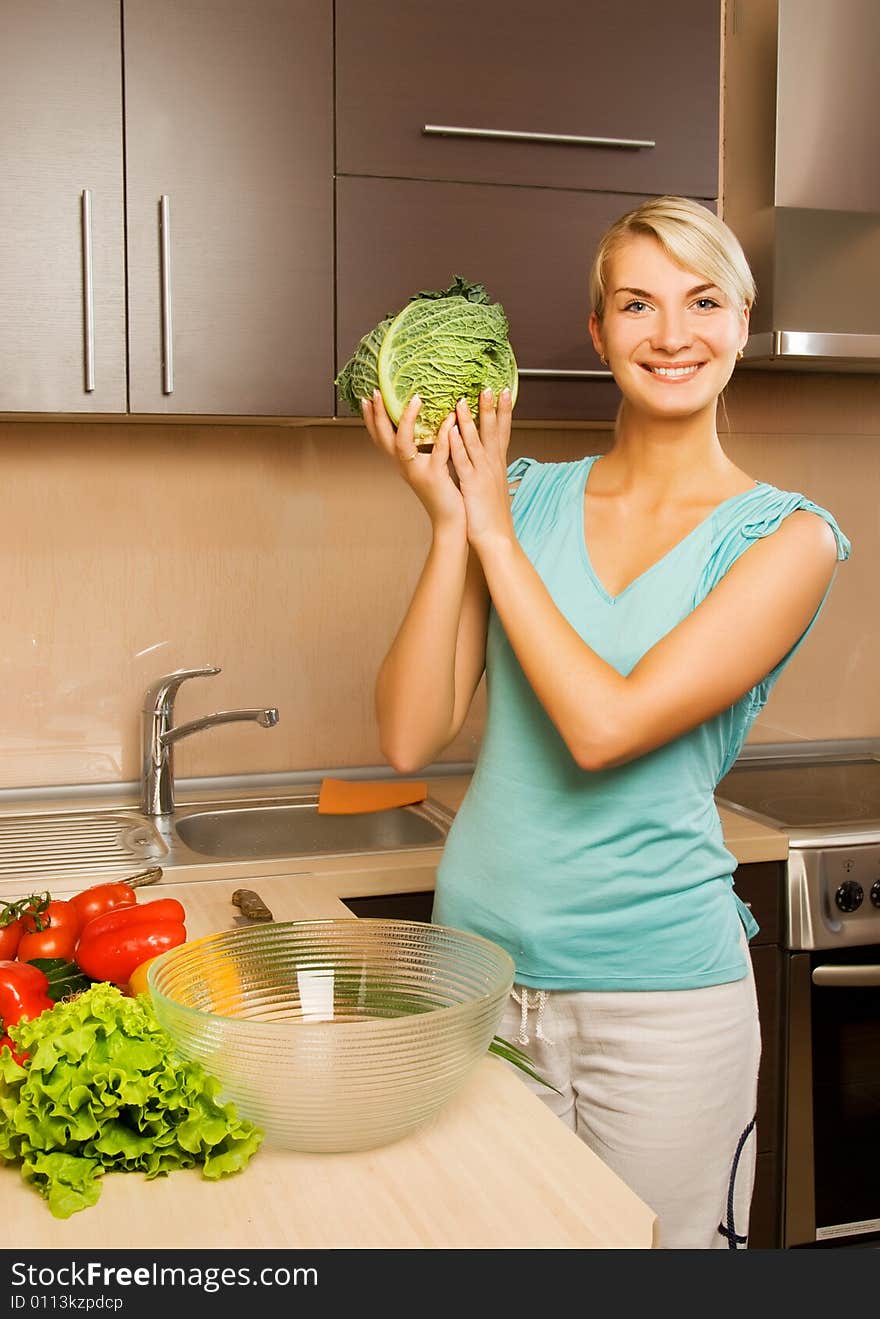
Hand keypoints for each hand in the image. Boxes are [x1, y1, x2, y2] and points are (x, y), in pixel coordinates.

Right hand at [361, 391, 464, 533]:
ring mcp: (418, 472)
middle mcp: (405, 467)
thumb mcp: (429, 467)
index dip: (370, 420)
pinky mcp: (436, 476)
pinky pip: (437, 451)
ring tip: (416, 399)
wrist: (452, 521)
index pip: (380, 438)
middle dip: (378, 414)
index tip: (366, 399)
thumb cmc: (444, 493)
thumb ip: (427, 447)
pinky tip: (450, 418)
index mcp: (402, 464)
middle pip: (384, 438)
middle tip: (376, 393)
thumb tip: (433, 420)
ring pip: (403, 443)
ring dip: (407, 419)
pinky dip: (443, 434)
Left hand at [448, 388, 514, 550]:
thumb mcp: (493, 488)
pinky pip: (462, 461)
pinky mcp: (471, 484)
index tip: (504, 392)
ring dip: (472, 419)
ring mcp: (483, 473)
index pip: (502, 432)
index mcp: (498, 465)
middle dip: (492, 407)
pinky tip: (452, 430)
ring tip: (466, 397)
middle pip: (493, 431)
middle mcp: (493, 465)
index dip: (504, 412)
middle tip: (491, 385)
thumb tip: (489, 463)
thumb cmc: (493, 516)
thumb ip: (491, 472)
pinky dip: (457, 444)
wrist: (497, 538)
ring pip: (477, 441)